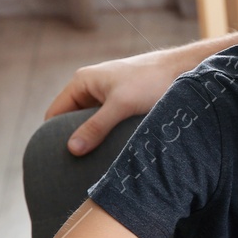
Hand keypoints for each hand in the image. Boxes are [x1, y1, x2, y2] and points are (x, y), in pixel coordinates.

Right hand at [44, 46, 196, 154]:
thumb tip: (72, 149)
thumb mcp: (121, 106)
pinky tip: (115, 152)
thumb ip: (96, 127)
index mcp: (82, 82)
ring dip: (95, 139)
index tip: (59, 161)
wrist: (184, 69)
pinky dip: (109, 135)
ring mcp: (108, 95)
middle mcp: (91, 87)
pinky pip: (109, 123)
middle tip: (78, 168)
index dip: (53, 137)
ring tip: (96, 163)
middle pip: (72, 121)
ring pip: (93, 123)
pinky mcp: (125, 103)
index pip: (54, 114)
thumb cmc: (151, 81)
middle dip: (76, 140)